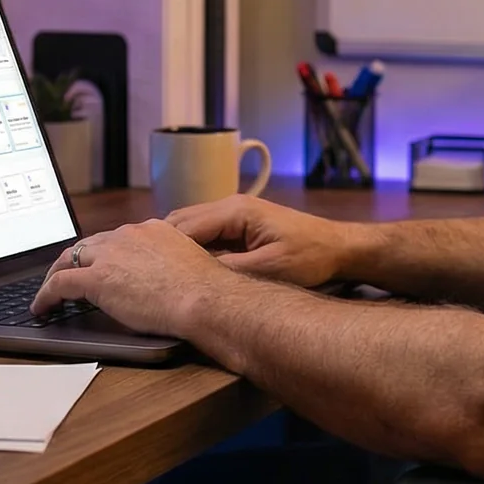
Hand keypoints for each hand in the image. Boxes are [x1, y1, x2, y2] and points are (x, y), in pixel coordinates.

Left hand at [31, 219, 229, 334]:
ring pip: (69, 259)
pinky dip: (46, 295)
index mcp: (151, 230)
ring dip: (56, 274)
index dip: (103, 253)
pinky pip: (59, 283)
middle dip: (75, 260)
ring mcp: (110, 255)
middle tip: (66, 274)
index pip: (116, 238)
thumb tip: (165, 280)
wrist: (204, 298)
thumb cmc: (205, 290)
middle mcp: (127, 236)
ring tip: (49, 291)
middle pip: (89, 244)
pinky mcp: (96, 279)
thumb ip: (170, 265)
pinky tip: (42, 307)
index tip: (99, 263)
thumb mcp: (187, 265)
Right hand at [165, 195, 356, 287]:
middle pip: (181, 223)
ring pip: (191, 228)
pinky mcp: (240, 227)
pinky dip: (193, 250)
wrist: (338, 248)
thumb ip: (229, 270)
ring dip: (177, 249)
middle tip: (146, 274)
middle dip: (163, 247)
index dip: (163, 250)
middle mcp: (230, 206)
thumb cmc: (310, 256)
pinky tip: (185, 272)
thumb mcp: (268, 269)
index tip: (146, 271)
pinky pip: (206, 235)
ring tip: (159, 275)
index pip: (184, 227)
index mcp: (235, 211)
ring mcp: (235, 215)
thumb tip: (192, 277)